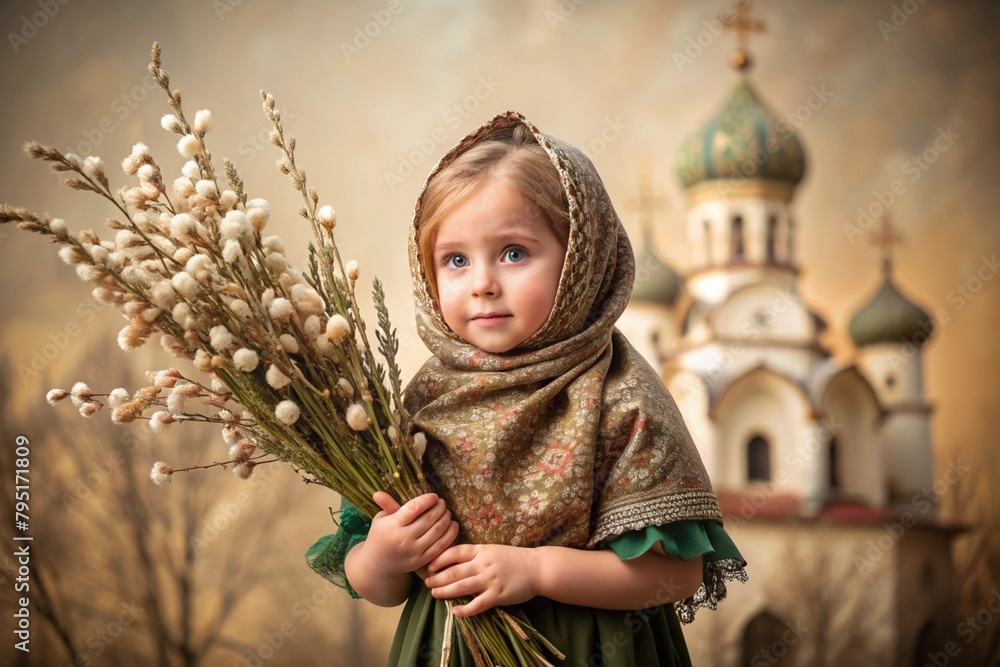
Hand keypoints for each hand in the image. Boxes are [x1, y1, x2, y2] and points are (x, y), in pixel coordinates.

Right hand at [363, 491, 458, 575]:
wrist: (378, 565)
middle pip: (429, 518)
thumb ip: (387, 505)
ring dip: (446, 518)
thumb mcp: (381, 520)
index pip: (414, 508)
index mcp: (392, 526)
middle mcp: (403, 539)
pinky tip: (453, 525)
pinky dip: (450, 533)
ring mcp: (414, 551)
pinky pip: (441, 545)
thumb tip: (379, 493)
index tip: (433, 496)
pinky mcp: (422, 561)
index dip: (427, 500)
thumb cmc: (380, 537)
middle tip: (442, 502)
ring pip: (438, 531)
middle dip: (440, 507)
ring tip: (446, 512)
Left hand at [424, 544, 538, 616]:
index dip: (439, 559)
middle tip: (427, 584)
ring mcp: (490, 580)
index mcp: (482, 550)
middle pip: (453, 571)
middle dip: (437, 579)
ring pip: (461, 587)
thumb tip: (452, 561)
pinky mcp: (498, 595)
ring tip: (434, 594)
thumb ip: (475, 555)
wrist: (537, 568)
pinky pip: (477, 605)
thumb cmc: (513, 558)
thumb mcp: (492, 550)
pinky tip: (455, 611)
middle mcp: (484, 564)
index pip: (454, 552)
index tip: (429, 566)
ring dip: (444, 592)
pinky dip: (464, 609)